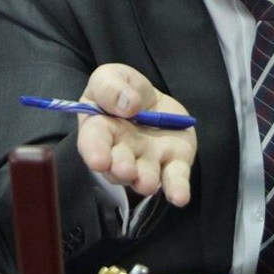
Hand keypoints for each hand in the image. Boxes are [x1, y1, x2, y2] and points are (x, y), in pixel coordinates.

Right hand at [75, 63, 196, 205]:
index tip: (99, 160)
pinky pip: (175, 178)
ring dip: (145, 180)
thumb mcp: (111, 76)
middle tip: (126, 170)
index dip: (95, 151)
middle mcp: (122, 151)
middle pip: (118, 164)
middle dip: (121, 168)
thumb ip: (111, 86)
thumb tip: (128, 103)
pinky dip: (177, 188)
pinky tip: (180, 197)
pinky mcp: (173, 162)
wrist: (153, 101)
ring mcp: (148, 159)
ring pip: (145, 175)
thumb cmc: (123, 91)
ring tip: (147, 182)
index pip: (93, 141)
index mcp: (100, 129)